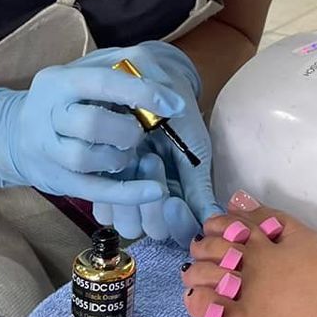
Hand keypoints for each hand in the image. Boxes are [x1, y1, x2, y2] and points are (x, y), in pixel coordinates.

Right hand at [0, 47, 191, 205]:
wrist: (14, 133)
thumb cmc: (67, 100)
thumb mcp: (83, 74)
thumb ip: (119, 71)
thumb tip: (164, 84)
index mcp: (58, 81)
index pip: (102, 82)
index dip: (142, 93)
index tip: (175, 104)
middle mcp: (46, 114)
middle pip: (90, 124)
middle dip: (126, 130)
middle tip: (140, 132)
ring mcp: (46, 150)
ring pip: (85, 159)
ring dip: (119, 157)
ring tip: (128, 152)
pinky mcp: (56, 180)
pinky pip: (93, 191)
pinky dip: (127, 193)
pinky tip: (154, 191)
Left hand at [94, 109, 222, 244]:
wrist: (150, 85)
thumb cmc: (178, 117)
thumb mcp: (193, 150)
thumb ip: (199, 188)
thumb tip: (213, 220)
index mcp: (183, 200)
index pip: (182, 232)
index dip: (177, 222)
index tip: (172, 201)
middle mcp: (157, 205)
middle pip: (153, 230)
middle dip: (152, 203)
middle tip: (153, 161)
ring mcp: (130, 197)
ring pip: (127, 224)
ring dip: (131, 195)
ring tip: (138, 157)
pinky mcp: (104, 187)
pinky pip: (103, 210)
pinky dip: (108, 191)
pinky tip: (117, 161)